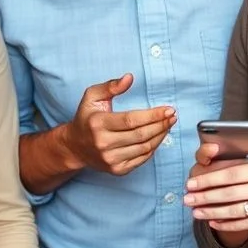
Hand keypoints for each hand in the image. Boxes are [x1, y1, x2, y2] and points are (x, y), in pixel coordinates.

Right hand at [61, 74, 176, 175]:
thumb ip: (111, 86)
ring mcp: (110, 159)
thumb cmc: (87, 118)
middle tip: (173, 116)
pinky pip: (142, 159)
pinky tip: (158, 137)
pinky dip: (154, 148)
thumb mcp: (92, 97)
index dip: (153, 115)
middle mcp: (103, 144)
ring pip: (144, 148)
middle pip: (141, 135)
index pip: (131, 120)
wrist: (75, 147)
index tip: (169, 109)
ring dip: (161, 136)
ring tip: (168, 125)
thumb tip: (129, 78)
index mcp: (98, 124)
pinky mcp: (117, 170)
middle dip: (161, 125)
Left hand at [184, 138, 247, 230]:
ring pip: (236, 210)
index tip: (194, 182)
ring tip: (196, 212)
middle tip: (187, 198)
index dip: (210, 179)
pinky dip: (229, 224)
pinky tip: (215, 223)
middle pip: (230, 193)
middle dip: (205, 196)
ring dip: (213, 212)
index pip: (233, 173)